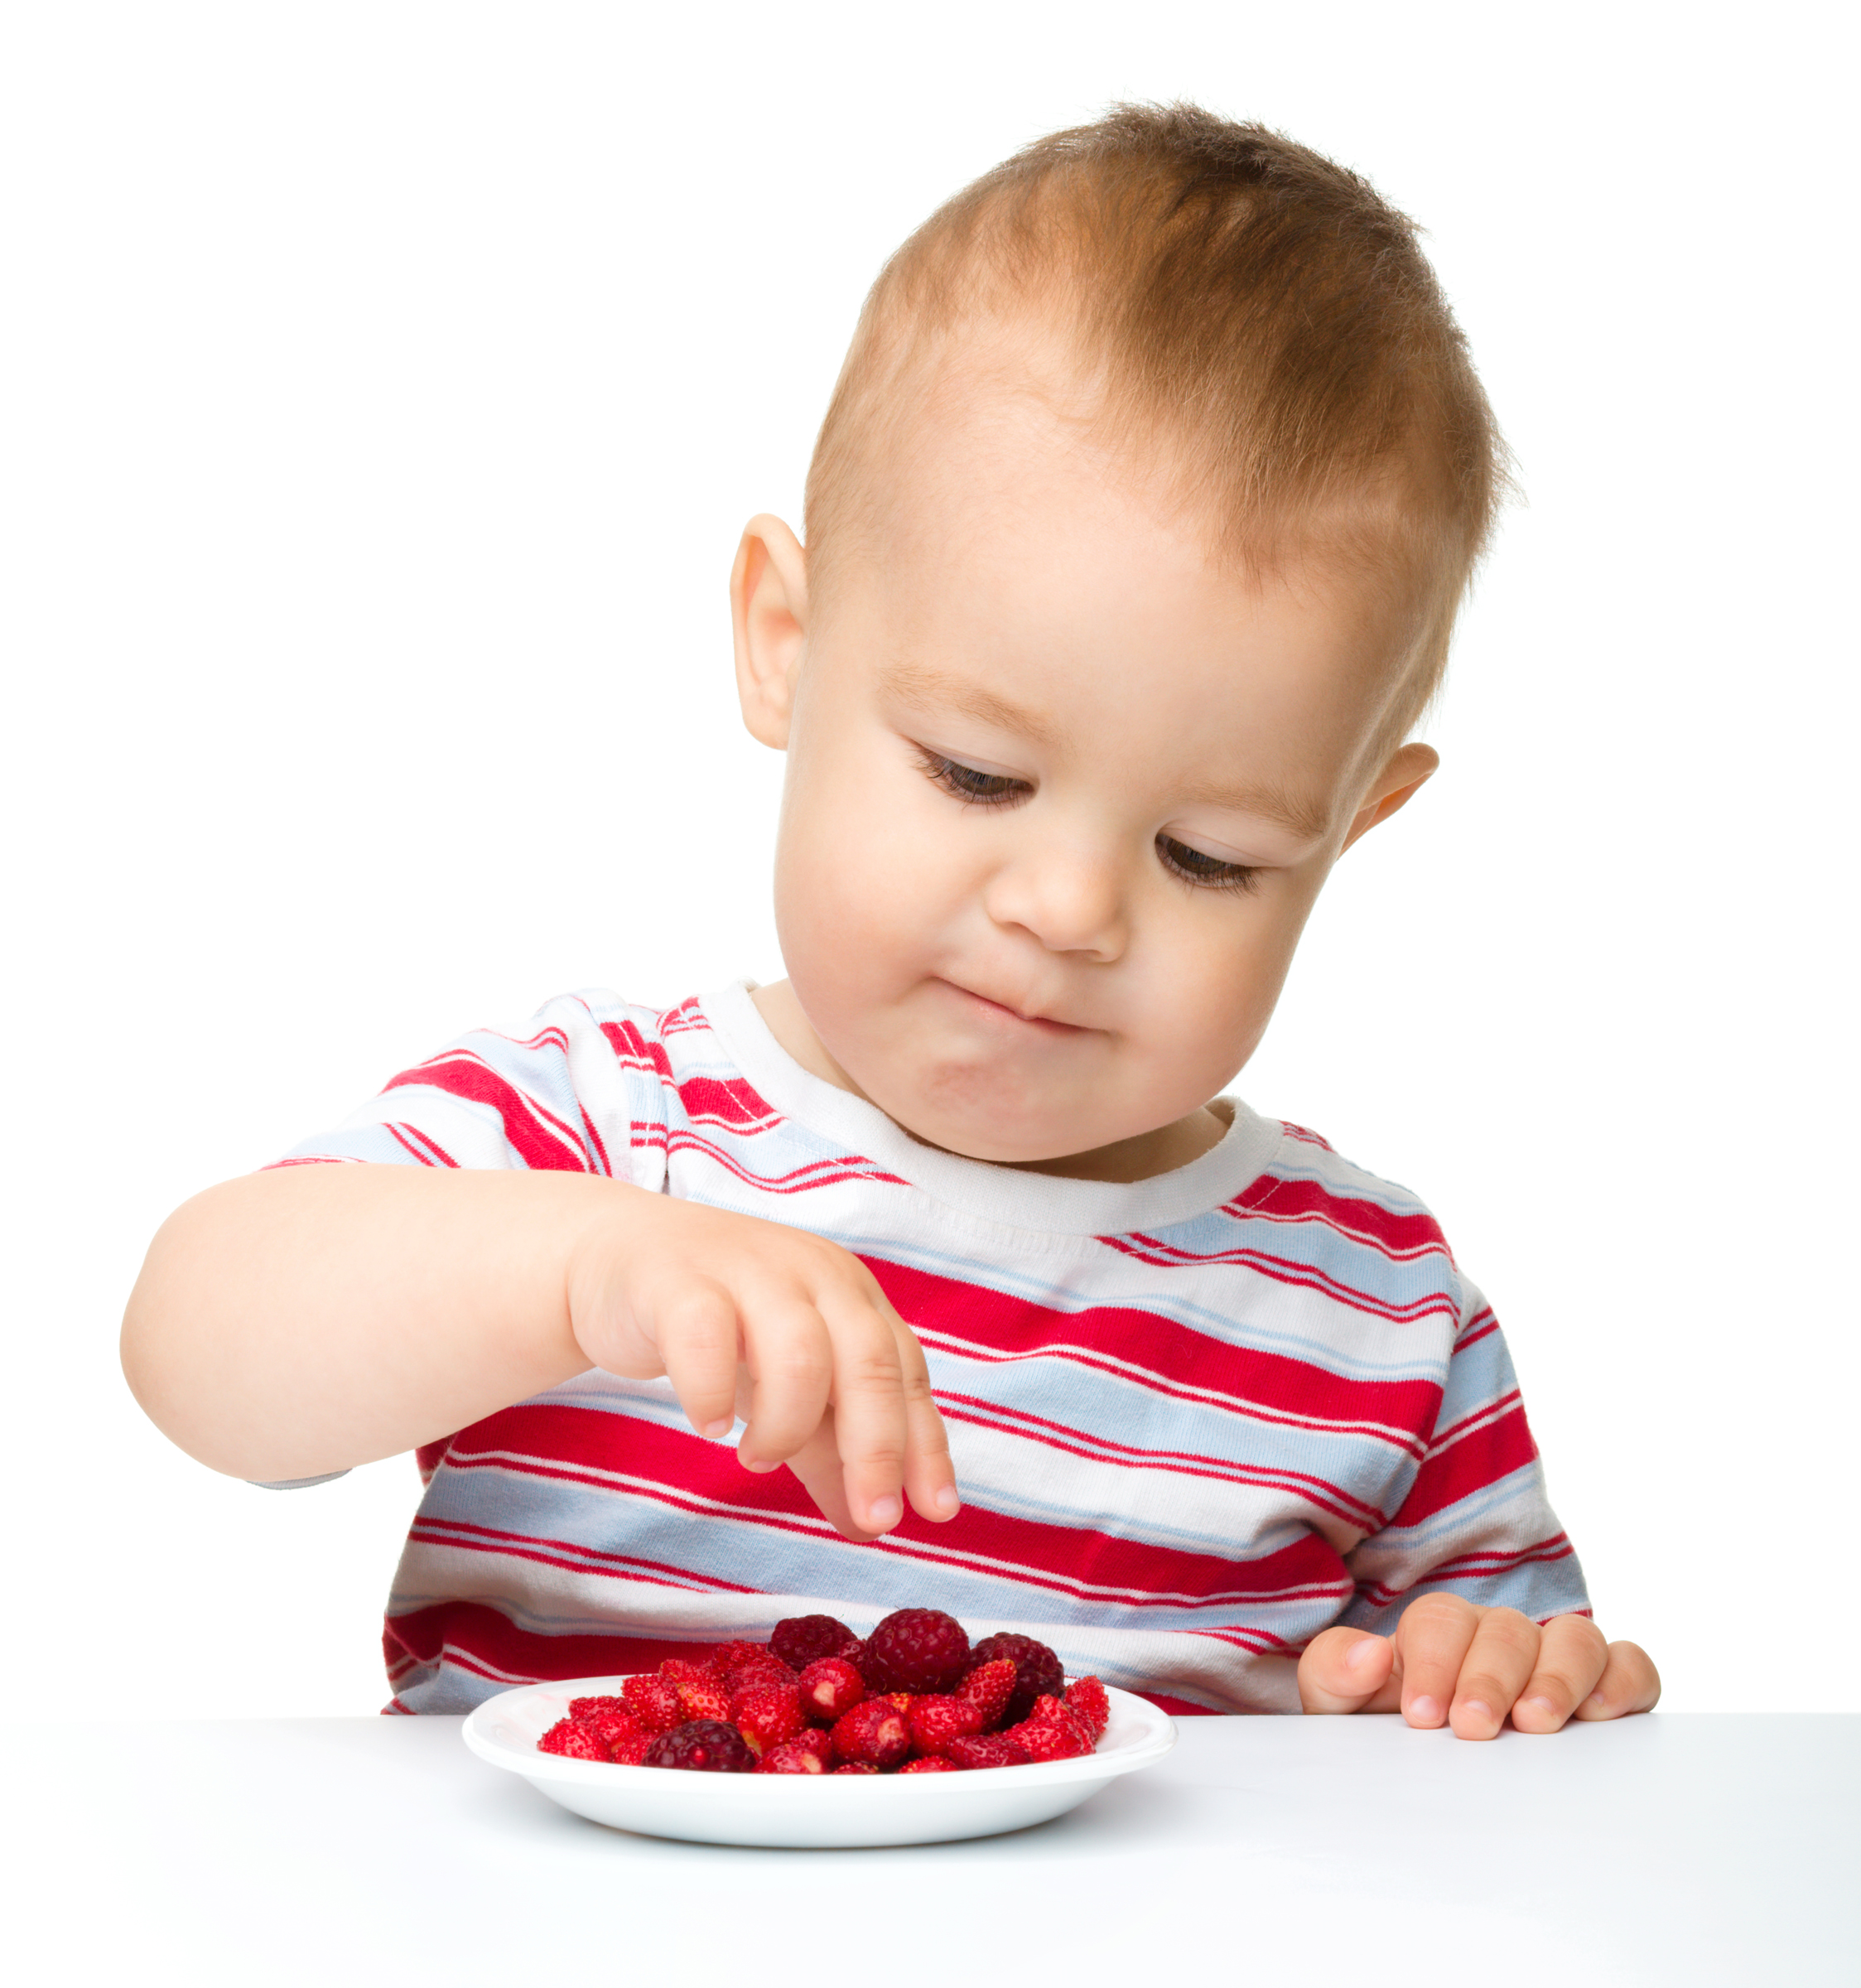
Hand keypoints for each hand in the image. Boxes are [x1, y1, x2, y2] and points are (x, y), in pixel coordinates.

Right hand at [565, 1190, 955, 1542]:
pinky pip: (706, 1333)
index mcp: (850, 1296)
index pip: (905, 1371)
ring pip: (799, 1350)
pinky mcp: (678, 1280)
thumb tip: (870, 1528)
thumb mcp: (785, 1388)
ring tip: (758, 1460)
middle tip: (872, 1516)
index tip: (935, 1512)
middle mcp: (812, 1275)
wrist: (618, 1257)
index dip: (924, 1443)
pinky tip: (709, 1427)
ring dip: (788, 1423)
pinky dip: (712, 1390)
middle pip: (869, 1359)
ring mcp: (747, 1270)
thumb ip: (828, 1451)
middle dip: (877, 1447)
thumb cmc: (720, 1325)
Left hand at [1298, 1595, 1659, 1736]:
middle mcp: (1500, 1639)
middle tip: (1475, 1726)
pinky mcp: (1606, 1689)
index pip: (1441, 1620)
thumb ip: (1336, 1671)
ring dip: (1557, 1676)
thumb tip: (1372, 1653)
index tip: (1423, 1716)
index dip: (1433, 1660)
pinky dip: (1624, 1679)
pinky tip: (1601, 1714)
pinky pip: (1630, 1664)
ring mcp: (1556, 1661)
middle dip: (1490, 1674)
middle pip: (1506, 1628)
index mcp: (1437, 1635)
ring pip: (1574, 1637)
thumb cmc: (1387, 1736)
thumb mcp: (1341, 1708)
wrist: (1423, 1779)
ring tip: (1536, 1722)